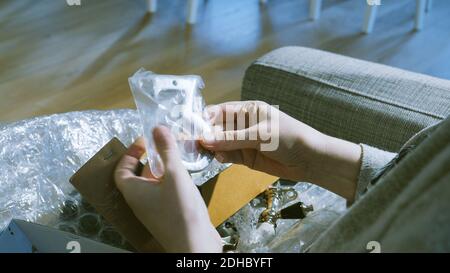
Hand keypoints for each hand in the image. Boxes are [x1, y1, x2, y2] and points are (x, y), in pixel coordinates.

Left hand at [114, 126, 221, 251]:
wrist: (195, 245)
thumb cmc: (181, 211)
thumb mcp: (175, 175)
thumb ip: (167, 151)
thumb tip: (157, 128)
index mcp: (134, 192)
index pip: (122, 170)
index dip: (130, 153)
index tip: (144, 141)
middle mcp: (141, 202)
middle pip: (138, 176)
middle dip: (150, 159)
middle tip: (164, 145)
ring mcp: (154, 210)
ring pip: (154, 185)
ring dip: (163, 170)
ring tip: (177, 157)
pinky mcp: (168, 215)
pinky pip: (164, 193)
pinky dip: (171, 182)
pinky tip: (186, 177)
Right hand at [201, 101, 360, 200]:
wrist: (310, 159)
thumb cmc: (289, 137)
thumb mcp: (260, 135)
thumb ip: (232, 138)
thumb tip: (205, 140)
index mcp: (248, 110)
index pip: (221, 111)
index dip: (206, 117)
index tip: (193, 126)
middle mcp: (243, 124)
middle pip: (218, 128)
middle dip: (206, 134)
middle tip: (192, 142)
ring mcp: (244, 141)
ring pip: (220, 143)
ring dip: (212, 147)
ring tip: (202, 152)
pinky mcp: (246, 157)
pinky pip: (228, 156)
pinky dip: (220, 157)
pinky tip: (216, 158)